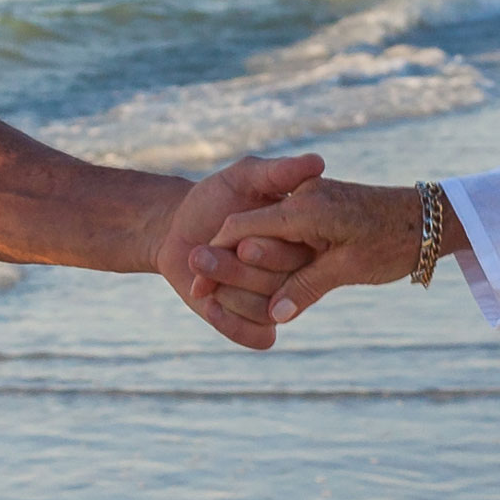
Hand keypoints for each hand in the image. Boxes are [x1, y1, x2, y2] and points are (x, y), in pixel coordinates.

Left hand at [152, 151, 321, 348]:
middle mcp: (297, 274)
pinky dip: (230, 323)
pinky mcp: (258, 326)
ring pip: (265, 312)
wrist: (180, 230)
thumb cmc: (216, 197)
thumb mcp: (245, 176)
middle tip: (199, 253)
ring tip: (197, 265)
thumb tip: (318, 162)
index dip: (268, 250)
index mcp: (306, 240)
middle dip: (235, 270)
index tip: (237, 240)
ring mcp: (279, 303)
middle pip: (280, 285)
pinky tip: (207, 303)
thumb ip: (280, 171)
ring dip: (226, 293)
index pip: (299, 255)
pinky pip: (257, 338)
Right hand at [196, 174, 440, 325]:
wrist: (428, 216)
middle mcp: (301, 198)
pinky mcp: (319, 206)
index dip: (216, 255)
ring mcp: (309, 198)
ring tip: (221, 285)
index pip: (242, 228)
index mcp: (305, 209)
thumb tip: (274, 317)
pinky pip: (281, 228)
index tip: (197, 286)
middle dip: (223, 259)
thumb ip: (307, 288)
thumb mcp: (349, 269)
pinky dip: (266, 249)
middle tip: (201, 288)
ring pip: (263, 230)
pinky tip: (256, 270)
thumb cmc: (394, 241)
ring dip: (244, 257)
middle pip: (246, 229)